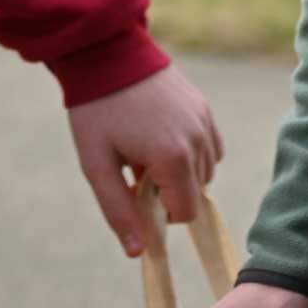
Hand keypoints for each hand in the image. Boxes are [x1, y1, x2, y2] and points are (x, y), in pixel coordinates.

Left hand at [68, 64, 222, 252]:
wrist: (106, 53)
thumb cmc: (97, 112)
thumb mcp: (97, 165)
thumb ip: (118, 211)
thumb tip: (138, 253)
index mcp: (173, 158)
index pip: (185, 212)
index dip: (159, 212)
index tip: (135, 190)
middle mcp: (197, 140)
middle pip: (196, 193)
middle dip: (168, 191)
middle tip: (136, 166)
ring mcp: (203, 121)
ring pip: (205, 171)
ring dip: (181, 172)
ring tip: (147, 148)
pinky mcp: (203, 107)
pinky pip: (211, 147)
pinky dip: (193, 153)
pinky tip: (163, 137)